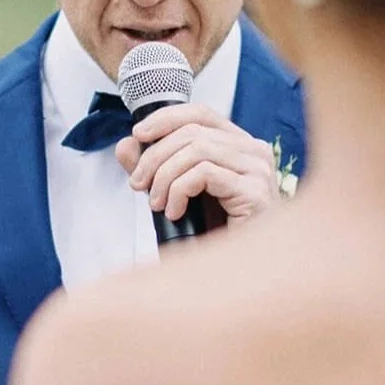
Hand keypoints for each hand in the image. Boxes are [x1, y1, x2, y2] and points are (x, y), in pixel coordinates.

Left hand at [116, 104, 278, 223]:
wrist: (238, 271)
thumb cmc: (216, 233)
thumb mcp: (178, 193)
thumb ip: (154, 168)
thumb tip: (126, 146)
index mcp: (240, 145)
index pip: (201, 113)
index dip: (165, 118)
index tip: (138, 135)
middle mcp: (255, 151)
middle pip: (193, 132)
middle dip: (155, 156)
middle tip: (138, 184)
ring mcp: (259, 170)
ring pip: (197, 150)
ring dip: (165, 176)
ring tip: (157, 203)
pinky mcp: (255, 192)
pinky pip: (204, 173)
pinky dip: (179, 190)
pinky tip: (175, 213)